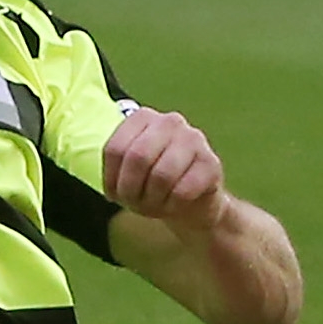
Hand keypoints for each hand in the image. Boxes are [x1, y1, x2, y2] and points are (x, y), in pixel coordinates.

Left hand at [101, 106, 225, 229]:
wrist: (192, 204)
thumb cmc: (152, 186)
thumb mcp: (127, 174)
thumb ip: (116, 168)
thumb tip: (111, 186)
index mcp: (143, 117)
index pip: (115, 149)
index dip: (112, 179)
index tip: (116, 195)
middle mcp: (170, 121)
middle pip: (138, 158)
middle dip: (132, 190)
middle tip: (136, 204)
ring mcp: (194, 139)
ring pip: (162, 175)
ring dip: (153, 201)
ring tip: (156, 205)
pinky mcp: (211, 163)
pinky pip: (183, 191)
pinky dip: (173, 205)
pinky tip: (176, 204)